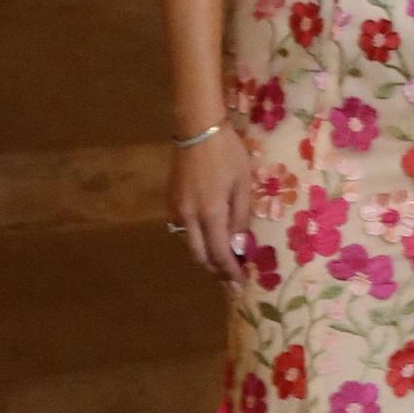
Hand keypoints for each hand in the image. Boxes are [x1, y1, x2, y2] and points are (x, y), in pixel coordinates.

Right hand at [168, 128, 253, 286]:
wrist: (198, 128)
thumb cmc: (227, 153)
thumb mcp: (243, 184)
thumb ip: (241, 218)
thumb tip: (239, 246)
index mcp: (210, 213)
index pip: (219, 254)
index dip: (230, 271)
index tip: (240, 284)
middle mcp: (188, 217)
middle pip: (200, 256)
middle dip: (215, 270)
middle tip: (231, 277)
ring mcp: (175, 209)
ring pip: (189, 244)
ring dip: (205, 255)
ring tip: (222, 259)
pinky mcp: (170, 200)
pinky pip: (183, 228)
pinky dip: (196, 239)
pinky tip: (208, 235)